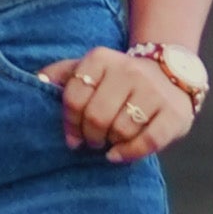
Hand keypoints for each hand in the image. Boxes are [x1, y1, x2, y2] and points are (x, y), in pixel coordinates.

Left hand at [38, 46, 198, 162]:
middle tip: (93, 140)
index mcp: (102, 58)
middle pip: (97, 117)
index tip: (72, 135)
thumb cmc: (119, 79)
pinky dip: (129, 153)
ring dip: (111, 142)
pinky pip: (148, 142)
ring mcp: (154, 91)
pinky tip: (118, 154)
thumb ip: (62, 73)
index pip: (74, 98)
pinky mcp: (174, 113)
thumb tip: (38, 80)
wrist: (171, 74)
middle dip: (90, 136)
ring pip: (121, 129)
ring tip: (111, 139)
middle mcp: (129, 70)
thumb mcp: (90, 68)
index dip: (69, 123)